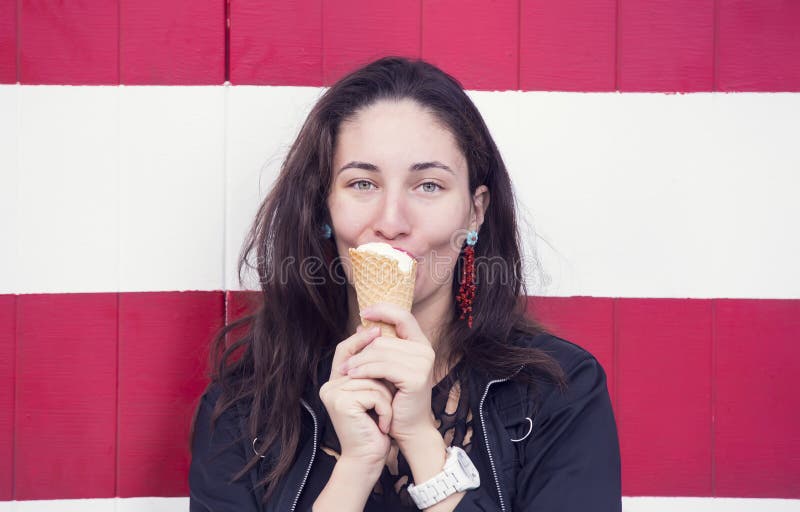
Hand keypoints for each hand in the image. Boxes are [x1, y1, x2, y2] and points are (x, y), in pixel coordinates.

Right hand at [319, 326, 392, 468]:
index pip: (345, 350)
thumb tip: (377, 335)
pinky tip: (381, 426)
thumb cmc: (374, 426)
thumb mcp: (374, 393)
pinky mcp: (342, 403)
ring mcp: (333, 394)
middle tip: (392, 396)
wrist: (368, 459)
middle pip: (363, 363)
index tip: (379, 329)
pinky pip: (375, 394)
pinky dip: (385, 409)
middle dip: (383, 379)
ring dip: (386, 399)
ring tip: (384, 417)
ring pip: (372, 379)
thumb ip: (372, 370)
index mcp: (335, 382)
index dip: (360, 338)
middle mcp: (329, 386)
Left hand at [340, 302, 436, 444]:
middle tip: (346, 363)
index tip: (364, 312)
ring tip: (346, 371)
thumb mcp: (387, 369)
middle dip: (361, 350)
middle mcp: (425, 350)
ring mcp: (422, 363)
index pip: (403, 315)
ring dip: (358, 362)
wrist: (410, 429)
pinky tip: (353, 376)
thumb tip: (360, 325)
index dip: (383, 310)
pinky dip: (364, 370)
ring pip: (379, 352)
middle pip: (384, 338)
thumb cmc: (397, 399)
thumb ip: (378, 348)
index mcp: (421, 344)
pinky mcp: (415, 377)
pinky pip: (381, 367)